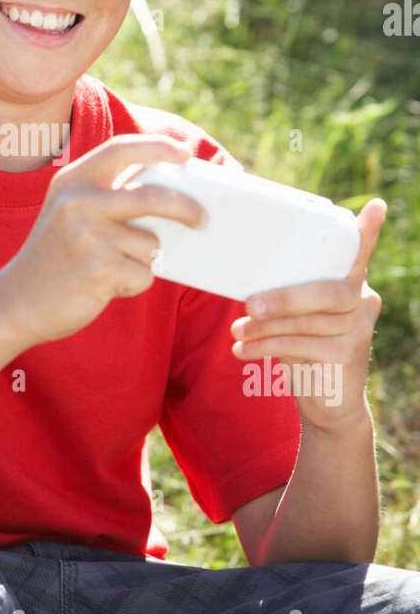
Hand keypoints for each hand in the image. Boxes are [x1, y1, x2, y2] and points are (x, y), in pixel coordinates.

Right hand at [0, 135, 205, 346]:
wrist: (16, 302)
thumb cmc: (55, 257)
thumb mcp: (69, 214)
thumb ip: (107, 197)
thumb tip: (172, 195)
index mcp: (72, 182)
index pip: (121, 150)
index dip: (157, 147)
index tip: (184, 154)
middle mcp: (79, 203)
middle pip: (154, 197)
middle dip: (186, 209)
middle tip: (202, 220)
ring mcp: (89, 236)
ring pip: (151, 244)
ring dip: (143, 261)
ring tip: (109, 269)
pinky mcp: (100, 270)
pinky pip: (144, 274)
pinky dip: (133, 283)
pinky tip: (104, 286)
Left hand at [229, 198, 386, 429]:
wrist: (328, 407)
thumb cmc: (305, 350)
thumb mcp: (298, 319)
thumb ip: (288, 298)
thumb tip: (244, 290)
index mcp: (350, 283)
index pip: (358, 254)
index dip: (367, 232)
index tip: (375, 206)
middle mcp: (363, 301)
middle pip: (326, 292)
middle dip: (283, 299)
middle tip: (249, 305)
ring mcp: (359, 329)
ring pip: (306, 321)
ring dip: (264, 328)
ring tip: (238, 332)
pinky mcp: (348, 355)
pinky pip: (300, 345)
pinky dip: (265, 347)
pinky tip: (243, 351)